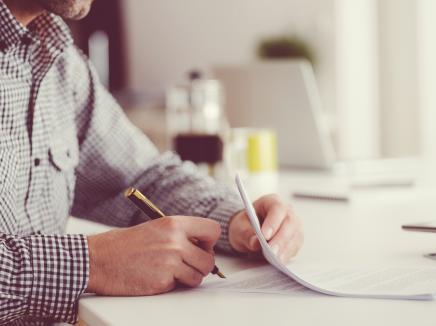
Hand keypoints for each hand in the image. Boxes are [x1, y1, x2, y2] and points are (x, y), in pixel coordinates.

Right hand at [86, 216, 220, 294]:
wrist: (98, 259)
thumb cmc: (124, 244)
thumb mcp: (156, 228)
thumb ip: (180, 235)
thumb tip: (202, 247)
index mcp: (174, 224)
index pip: (213, 230)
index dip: (210, 242)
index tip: (201, 247)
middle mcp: (175, 241)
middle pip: (209, 260)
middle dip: (201, 266)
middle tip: (187, 265)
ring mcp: (170, 262)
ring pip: (198, 276)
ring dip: (188, 278)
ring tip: (170, 272)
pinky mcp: (162, 281)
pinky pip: (180, 286)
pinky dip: (171, 285)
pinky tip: (155, 277)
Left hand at [228, 194, 302, 263]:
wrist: (249, 231)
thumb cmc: (245, 225)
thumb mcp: (239, 227)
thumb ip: (246, 234)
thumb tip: (256, 243)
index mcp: (272, 201)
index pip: (277, 209)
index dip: (273, 222)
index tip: (265, 236)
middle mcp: (287, 211)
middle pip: (289, 222)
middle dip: (280, 238)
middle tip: (271, 252)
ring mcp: (294, 224)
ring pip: (295, 235)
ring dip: (285, 248)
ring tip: (275, 259)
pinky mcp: (296, 238)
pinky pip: (295, 246)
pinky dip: (288, 254)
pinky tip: (280, 261)